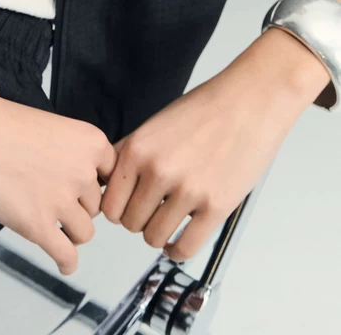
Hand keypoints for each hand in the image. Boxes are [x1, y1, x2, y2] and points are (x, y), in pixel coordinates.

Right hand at [0, 82, 116, 275]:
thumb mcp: (51, 127)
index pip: (114, 177)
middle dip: (77, 207)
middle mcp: (82, 172)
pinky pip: (66, 255)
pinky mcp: (38, 225)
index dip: (94, 186)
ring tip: (48, 222)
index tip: (82, 192)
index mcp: (90, 142)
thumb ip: (73, 153)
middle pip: (96, 207)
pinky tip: (63, 263)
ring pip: (84, 233)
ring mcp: (61, 200)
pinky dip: (66, 263)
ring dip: (69, 231)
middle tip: (49, 197)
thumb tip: (82, 182)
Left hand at [97, 40, 316, 260]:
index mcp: (137, 149)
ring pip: (153, 237)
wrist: (247, 103)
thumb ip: (128, 152)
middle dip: (138, 220)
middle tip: (151, 212)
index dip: (117, 209)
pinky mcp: (216, 207)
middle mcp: (158, 171)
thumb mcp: (153, 125)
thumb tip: (106, 182)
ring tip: (166, 221)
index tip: (127, 207)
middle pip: (129, 223)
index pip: (109, 204)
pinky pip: (185, 247)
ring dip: (157, 234)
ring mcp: (188, 191)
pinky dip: (176, 250)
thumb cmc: (202, 110)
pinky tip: (177, 242)